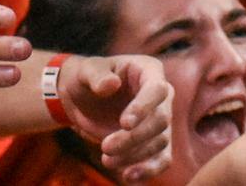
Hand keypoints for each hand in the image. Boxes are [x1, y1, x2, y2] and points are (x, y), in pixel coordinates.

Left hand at [57, 53, 173, 181]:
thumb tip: (110, 84)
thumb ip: (97, 76)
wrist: (83, 98)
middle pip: (160, 120)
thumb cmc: (87, 79)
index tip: (124, 123)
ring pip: (160, 142)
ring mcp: (159, 119)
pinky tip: (129, 176)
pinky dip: (149, 170)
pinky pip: (162, 159)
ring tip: (106, 160)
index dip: (144, 107)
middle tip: (105, 147)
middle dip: (134, 138)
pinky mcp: (153, 141)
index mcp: (149, 71)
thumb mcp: (86, 72)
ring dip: (135, 155)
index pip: (157, 89)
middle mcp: (161, 95)